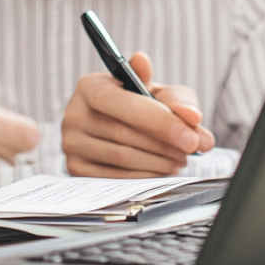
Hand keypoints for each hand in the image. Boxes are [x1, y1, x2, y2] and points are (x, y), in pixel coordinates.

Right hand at [61, 53, 214, 177]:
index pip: (123, 103)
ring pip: (122, 157)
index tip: (191, 138)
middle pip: (124, 134)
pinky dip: (145, 176)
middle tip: (191, 150)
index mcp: (91, 87)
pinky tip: (160, 170)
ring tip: (178, 159)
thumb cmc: (137, 107)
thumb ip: (177, 99)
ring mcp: (72, 143)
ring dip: (158, 162)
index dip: (159, 121)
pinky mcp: (75, 168)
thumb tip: (192, 116)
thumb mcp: (157, 93)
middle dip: (164, 145)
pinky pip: (115, 178)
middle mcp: (74, 114)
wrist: (114, 126)